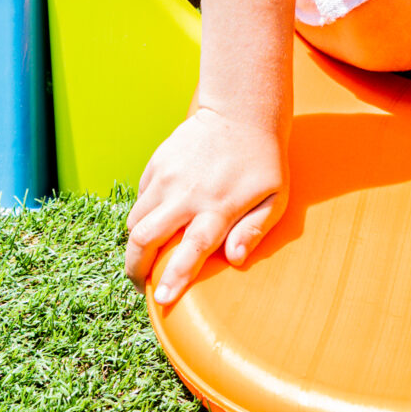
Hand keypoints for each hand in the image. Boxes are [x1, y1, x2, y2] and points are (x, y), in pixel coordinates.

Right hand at [123, 106, 286, 304]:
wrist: (241, 112)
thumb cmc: (263, 161)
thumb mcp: (275, 198)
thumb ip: (254, 230)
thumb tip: (235, 259)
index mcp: (218, 207)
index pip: (189, 251)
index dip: (171, 278)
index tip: (160, 300)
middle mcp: (187, 194)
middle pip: (145, 239)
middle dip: (136, 268)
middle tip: (142, 283)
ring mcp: (167, 177)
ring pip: (135, 221)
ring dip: (136, 245)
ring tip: (145, 256)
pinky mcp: (157, 163)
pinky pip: (139, 199)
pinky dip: (142, 216)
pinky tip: (156, 221)